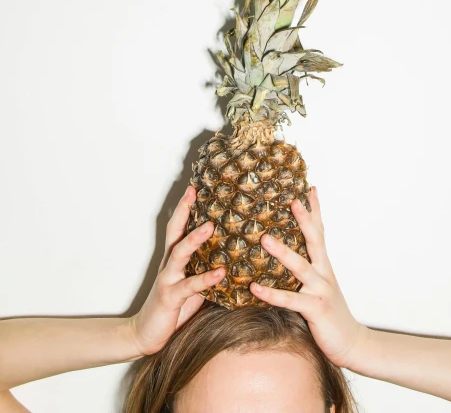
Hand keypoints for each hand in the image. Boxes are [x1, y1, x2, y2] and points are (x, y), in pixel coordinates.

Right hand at [128, 185, 225, 355]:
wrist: (146, 334)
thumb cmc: (174, 308)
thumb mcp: (192, 285)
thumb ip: (205, 269)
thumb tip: (232, 258)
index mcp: (174, 259)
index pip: (178, 227)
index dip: (185, 207)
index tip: (194, 188)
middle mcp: (169, 264)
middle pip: (175, 231)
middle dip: (184, 210)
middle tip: (194, 192)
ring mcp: (168, 279)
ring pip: (180, 253)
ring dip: (195, 238)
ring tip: (210, 226)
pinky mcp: (170, 297)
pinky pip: (189, 285)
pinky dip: (205, 278)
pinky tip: (221, 272)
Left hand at [250, 185, 367, 370]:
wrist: (352, 342)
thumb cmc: (330, 313)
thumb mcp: (320, 286)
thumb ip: (306, 270)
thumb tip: (286, 255)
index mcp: (323, 265)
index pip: (319, 232)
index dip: (315, 210)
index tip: (310, 188)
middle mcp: (323, 272)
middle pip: (314, 240)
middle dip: (304, 219)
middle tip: (293, 200)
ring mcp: (320, 290)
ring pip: (300, 267)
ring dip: (282, 252)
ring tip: (264, 238)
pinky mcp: (315, 309)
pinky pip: (290, 300)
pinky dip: (272, 294)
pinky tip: (255, 288)